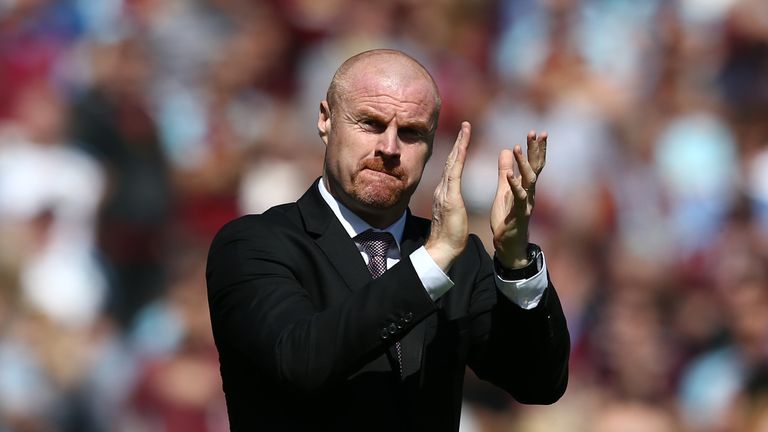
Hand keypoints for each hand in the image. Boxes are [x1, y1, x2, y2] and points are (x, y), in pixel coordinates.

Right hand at [425, 121, 470, 271]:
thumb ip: (451, 204)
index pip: (452, 168)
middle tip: (466, 125)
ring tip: (467, 128)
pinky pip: (455, 172)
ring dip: (460, 143)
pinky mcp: (450, 196)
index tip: (463, 139)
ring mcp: (445, 191)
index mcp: (445, 193)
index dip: (457, 152)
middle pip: (451, 160)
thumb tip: (450, 201)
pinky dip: (459, 157)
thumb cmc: (449, 237)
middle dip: (459, 142)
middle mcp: (443, 189)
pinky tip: (463, 145)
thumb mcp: (452, 215)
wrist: (442, 249)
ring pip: (453, 162)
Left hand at [491, 131, 546, 268]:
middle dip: (535, 150)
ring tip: (517, 147)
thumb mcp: (504, 190)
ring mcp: (526, 203)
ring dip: (524, 164)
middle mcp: (530, 193)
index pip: (534, 164)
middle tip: (535, 133)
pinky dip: (514, 185)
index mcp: (527, 187)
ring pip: (529, 180)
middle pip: (536, 168)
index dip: (536, 149)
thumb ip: (505, 171)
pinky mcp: (518, 214)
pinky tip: (509, 175)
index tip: (537, 132)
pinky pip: (518, 197)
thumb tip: (506, 149)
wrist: (509, 244)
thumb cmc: (507, 217)